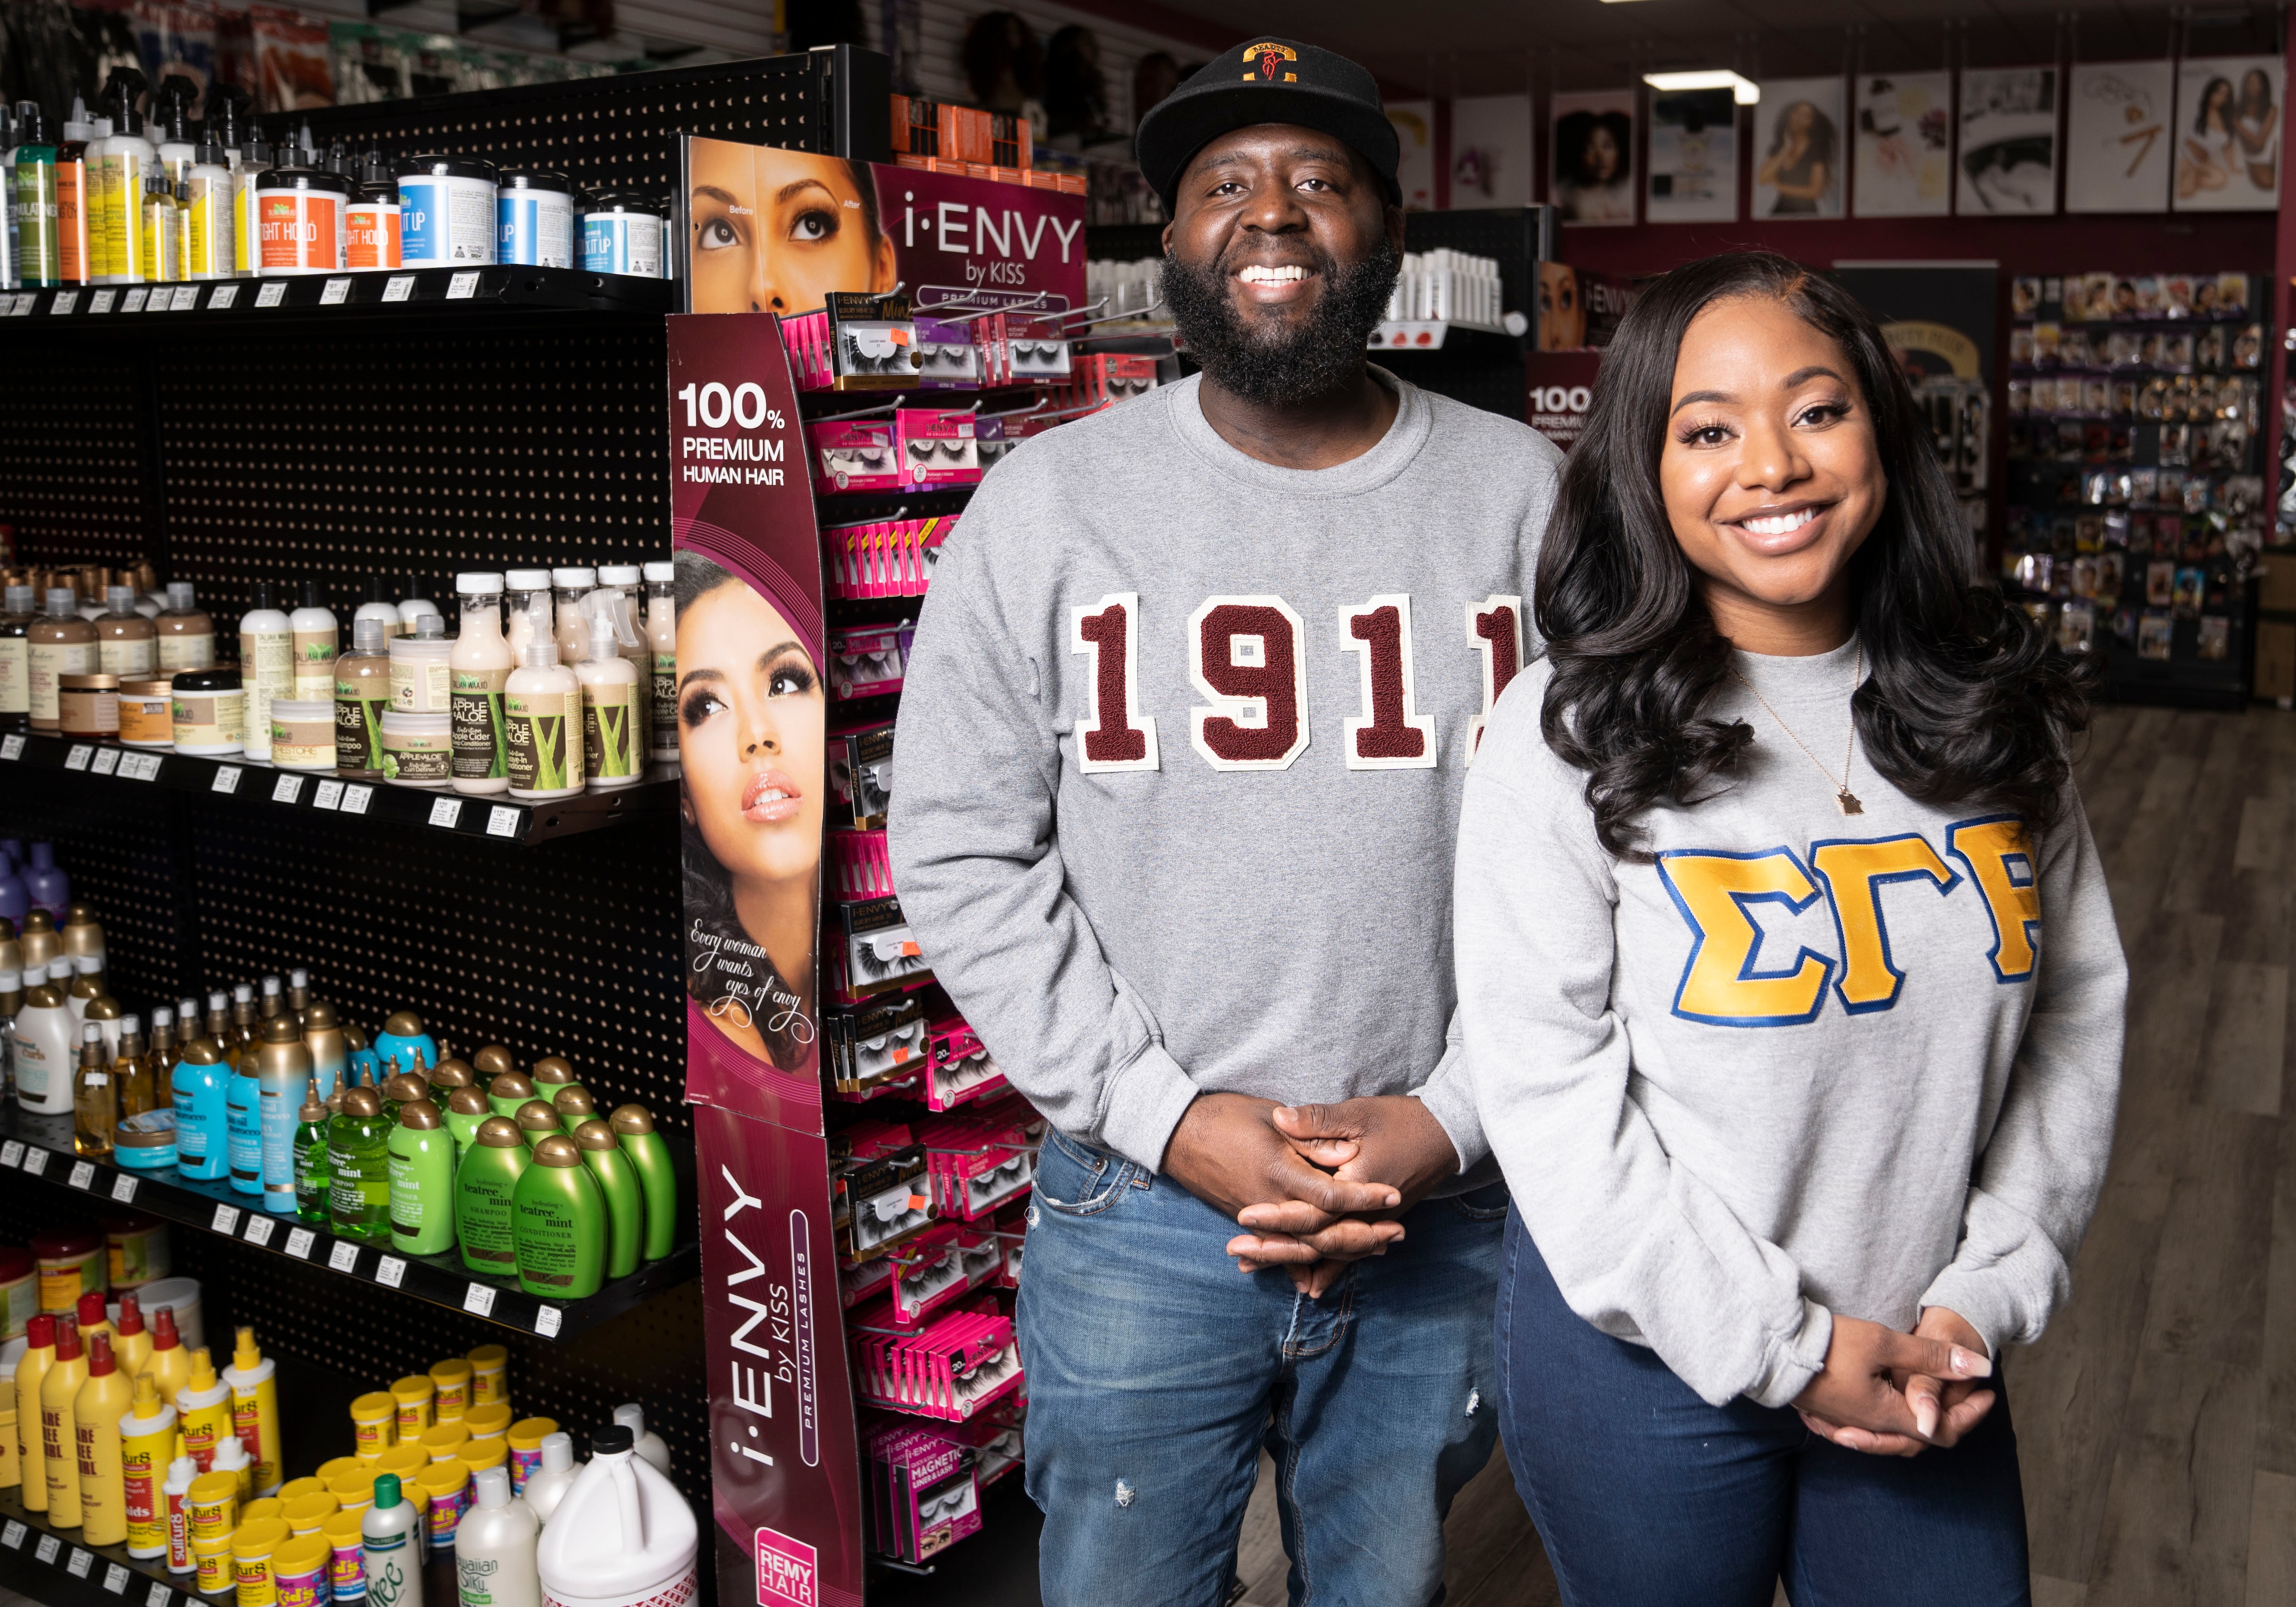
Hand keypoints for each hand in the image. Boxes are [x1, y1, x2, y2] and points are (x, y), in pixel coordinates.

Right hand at [1161, 1092, 1404, 1269]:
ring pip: (1304, 1247)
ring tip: (1377, 1248)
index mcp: (1277, 1170)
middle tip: (1397, 1233)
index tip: (1392, 1194)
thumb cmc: (1225, 1115)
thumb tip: (1345, 1154)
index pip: (1330, 1194)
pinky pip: (1279, 1251)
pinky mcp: (1248, 1221)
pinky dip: (1301, 1266)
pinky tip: (1320, 1278)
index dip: (1364, 1196)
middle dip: (1363, 1234)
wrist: (1178, 1134)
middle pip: (1323, 1232)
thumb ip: (1309, 1137)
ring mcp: (1256, 1216)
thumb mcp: (1270, 1115)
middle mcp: (1268, 1201)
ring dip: (1342, 1251)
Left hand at [1224, 1098, 1460, 1295]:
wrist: (1446, 1135)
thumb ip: (1318, 1120)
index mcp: (1356, 1186)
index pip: (1312, 1210)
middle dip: (1274, 1248)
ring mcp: (1374, 1224)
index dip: (1277, 1215)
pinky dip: (1327, 1269)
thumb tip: (1278, 1119)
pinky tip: (1307, 1285)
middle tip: (1236, 1253)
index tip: (1243, 1216)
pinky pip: (1349, 1254)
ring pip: (1330, 1253)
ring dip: (1291, 1261)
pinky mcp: (1378, 1226)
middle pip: (1315, 1241)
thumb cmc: (1401, 1120)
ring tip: (1251, 1266)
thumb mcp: (1358, 1113)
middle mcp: (1366, 1214)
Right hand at [1792, 1314, 1991, 1457]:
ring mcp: (1844, 1420)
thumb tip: (1981, 1369)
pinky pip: (1864, 1427)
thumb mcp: (1884, 1343)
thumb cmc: (1828, 1345)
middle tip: (1965, 1392)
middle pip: (1918, 1437)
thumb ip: (1932, 1357)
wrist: (1772, 1347)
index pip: (1941, 1431)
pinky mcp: (1827, 1410)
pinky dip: (1885, 1419)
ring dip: (1917, 1418)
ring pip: (1891, 1433)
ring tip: (1930, 1395)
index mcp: (1886, 1415)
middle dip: (1947, 1417)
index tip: (1987, 1393)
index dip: (1969, 1415)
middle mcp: (1867, 1426)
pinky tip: (1882, 1401)